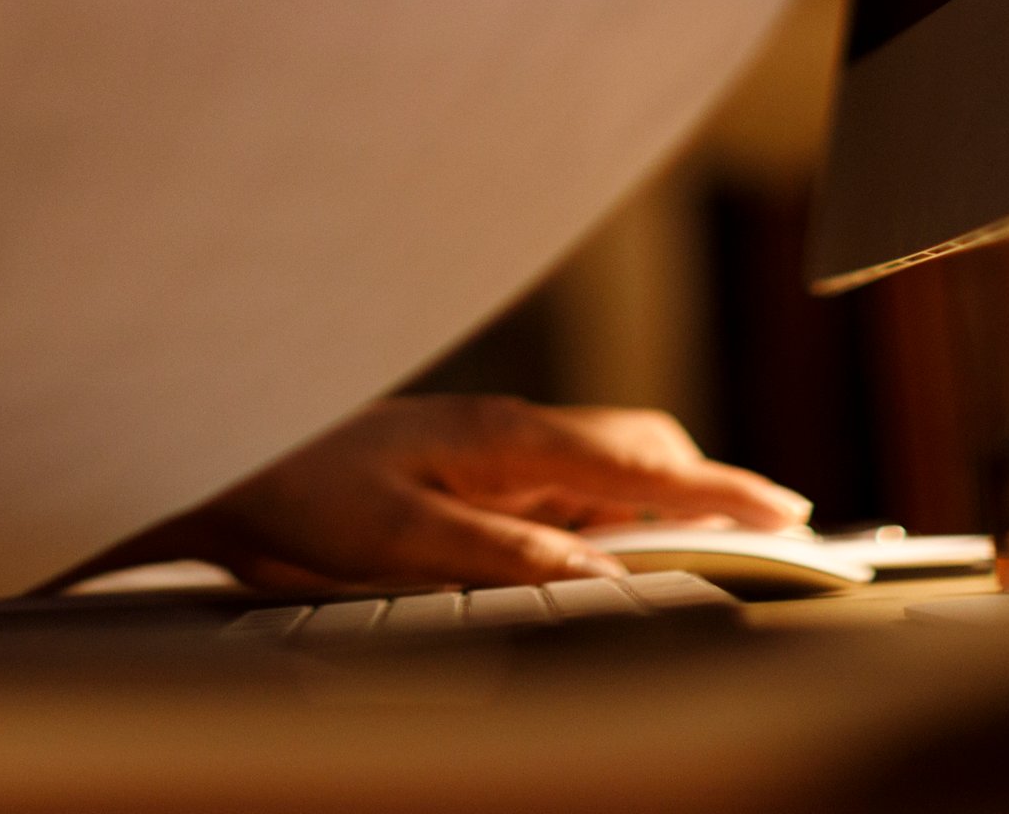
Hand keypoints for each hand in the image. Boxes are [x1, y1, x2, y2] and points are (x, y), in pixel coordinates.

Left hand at [114, 396, 810, 593]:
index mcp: (505, 437)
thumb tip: (602, 576)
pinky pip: (565, 484)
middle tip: (774, 535)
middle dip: (708, 489)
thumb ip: (504, 555)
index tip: (788, 517)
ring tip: (718, 540)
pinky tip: (612, 546)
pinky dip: (609, 511)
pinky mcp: (472, 463)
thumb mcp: (397, 540)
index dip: (720, 492)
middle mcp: (509, 431)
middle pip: (639, 453)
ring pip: (606, 468)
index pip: (640, 466)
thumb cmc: (297, 491)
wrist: (219, 449)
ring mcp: (492, 444)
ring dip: (661, 502)